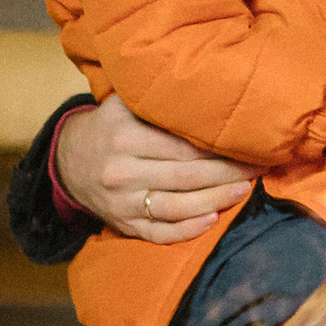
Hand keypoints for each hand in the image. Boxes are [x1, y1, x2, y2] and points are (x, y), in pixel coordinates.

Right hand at [52, 94, 253, 243]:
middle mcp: (121, 172)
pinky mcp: (123, 224)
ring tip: (243, 191)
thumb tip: (208, 92)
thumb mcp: (123, 104)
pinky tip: (212, 221)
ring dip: (214, 201)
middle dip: (226, 173)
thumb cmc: (109, 126)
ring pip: (175, 207)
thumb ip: (157, 101)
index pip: (181, 147)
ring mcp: (121, 203)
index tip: (247, 144)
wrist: (67, 160)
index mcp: (124, 138)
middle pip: (185, 177)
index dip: (218, 148)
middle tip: (257, 167)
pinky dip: (186, 231)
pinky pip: (158, 233)